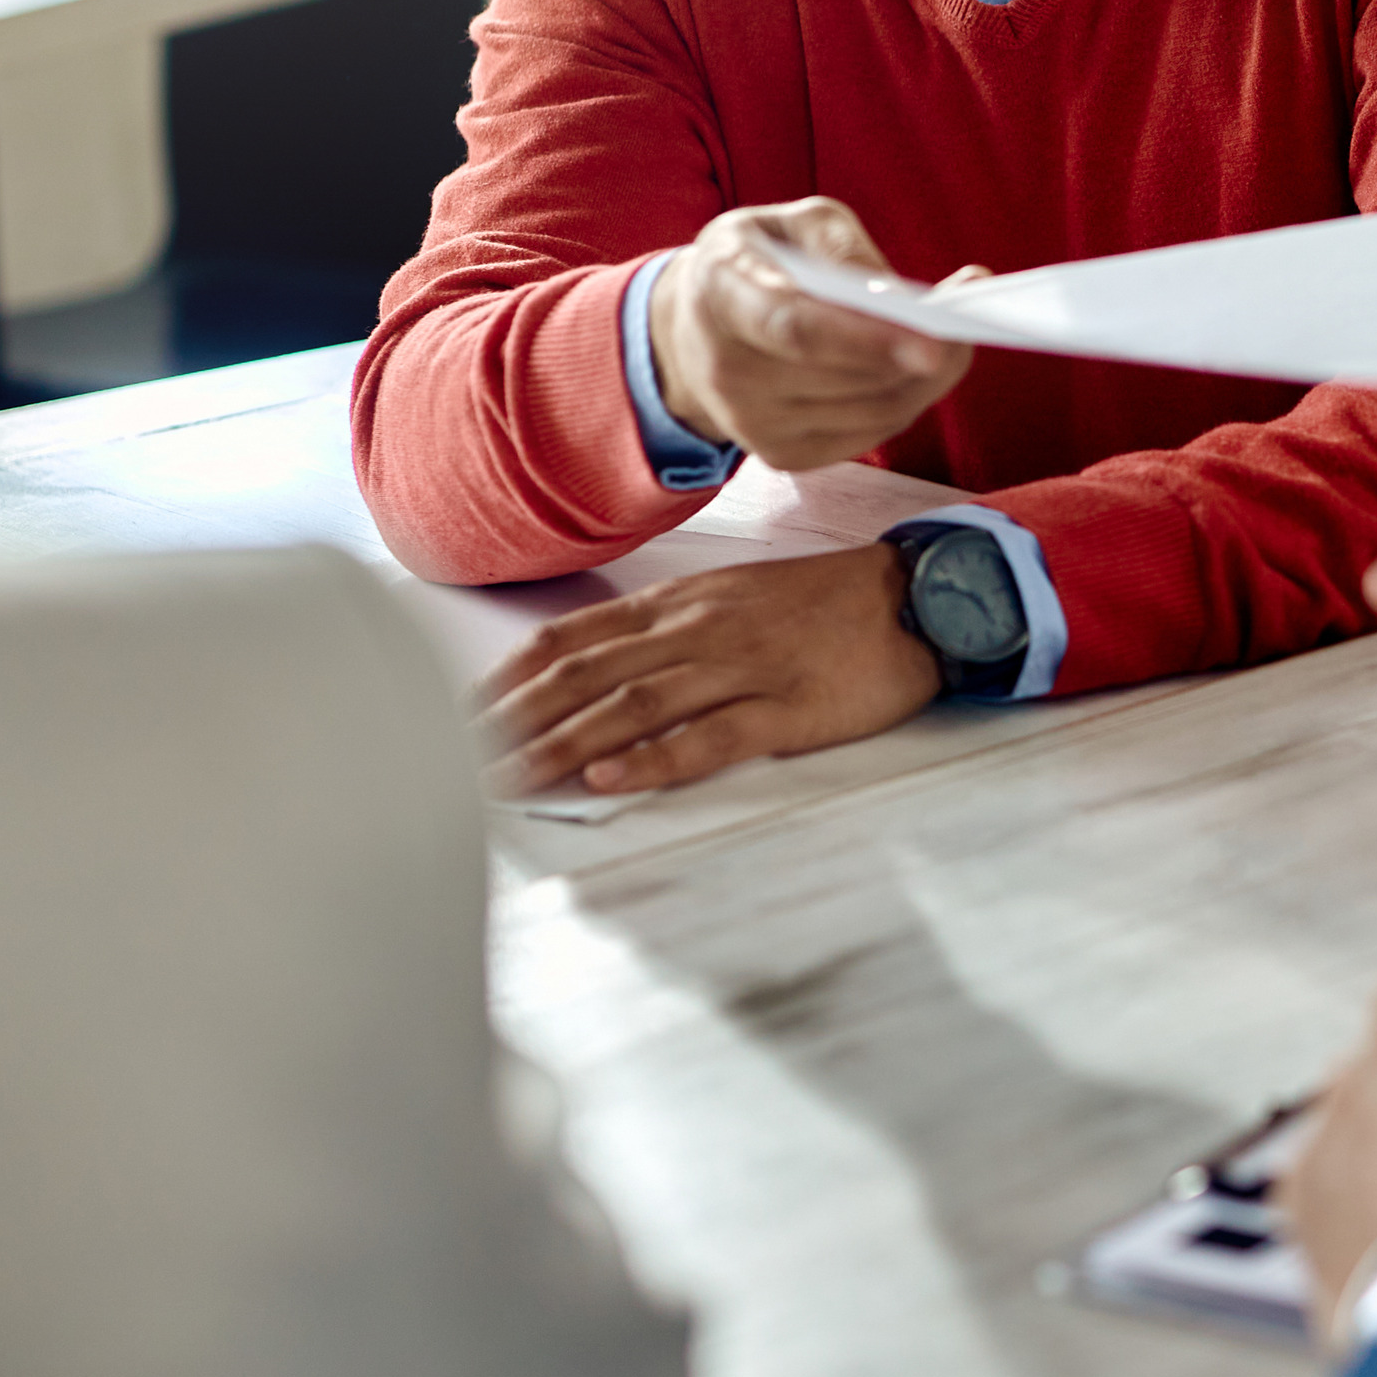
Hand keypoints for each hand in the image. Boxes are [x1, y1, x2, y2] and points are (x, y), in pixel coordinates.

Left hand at [475, 543, 942, 795]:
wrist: (916, 597)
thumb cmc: (820, 604)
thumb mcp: (730, 598)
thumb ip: (665, 630)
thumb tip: (594, 670)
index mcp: (679, 602)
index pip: (573, 637)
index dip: (510, 677)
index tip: (461, 713)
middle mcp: (697, 628)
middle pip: (588, 673)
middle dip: (517, 718)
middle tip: (460, 758)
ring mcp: (741, 667)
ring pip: (634, 704)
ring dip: (565, 743)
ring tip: (512, 779)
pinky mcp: (786, 708)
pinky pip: (710, 734)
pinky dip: (655, 758)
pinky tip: (612, 779)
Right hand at [650, 197, 979, 469]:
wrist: (691, 330)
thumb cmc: (756, 262)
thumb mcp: (789, 223)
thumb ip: (840, 244)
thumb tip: (896, 295)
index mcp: (721, 292)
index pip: (796, 328)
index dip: (866, 339)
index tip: (933, 340)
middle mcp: (727, 370)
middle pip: (845, 378)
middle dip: (921, 353)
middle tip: (969, 316)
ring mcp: (752, 423)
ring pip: (871, 410)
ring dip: (925, 377)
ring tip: (953, 335)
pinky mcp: (782, 456)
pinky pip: (870, 433)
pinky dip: (907, 399)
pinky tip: (916, 366)